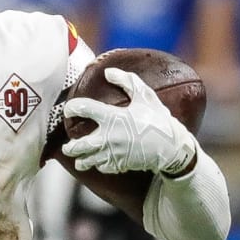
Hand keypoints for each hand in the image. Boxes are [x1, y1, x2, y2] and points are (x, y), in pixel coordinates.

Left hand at [61, 67, 194, 175]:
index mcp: (112, 117)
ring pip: (88, 160)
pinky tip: (98, 163)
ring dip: (81, 160)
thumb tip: (108, 72)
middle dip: (70, 148)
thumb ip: (127, 81)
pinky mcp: (120, 165)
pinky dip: (98, 165)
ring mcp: (113, 153)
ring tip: (78, 159)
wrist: (172, 147)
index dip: (72, 108)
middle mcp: (108, 137)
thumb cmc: (159, 120)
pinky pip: (102, 167)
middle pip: (79, 145)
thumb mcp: (146, 96)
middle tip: (67, 147)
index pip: (83, 109)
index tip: (69, 110)